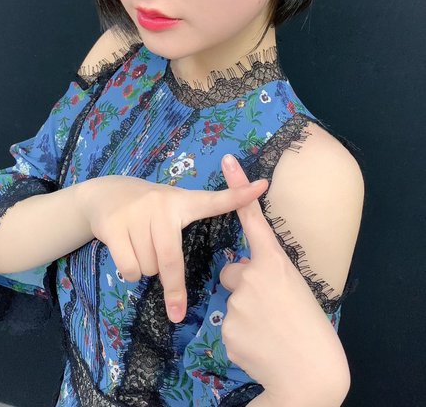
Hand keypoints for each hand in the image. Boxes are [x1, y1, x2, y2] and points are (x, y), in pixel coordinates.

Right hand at [82, 174, 267, 322]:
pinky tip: (126, 250)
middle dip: (171, 287)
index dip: (238, 195)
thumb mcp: (173, 206)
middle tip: (174, 304)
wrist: (105, 194)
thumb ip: (193, 224)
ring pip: (149, 267)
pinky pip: (129, 269)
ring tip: (141, 247)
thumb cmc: (148, 208)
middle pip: (170, 261)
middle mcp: (162, 204)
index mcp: (183, 202)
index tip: (262, 185)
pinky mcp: (114, 225)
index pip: (215, 201)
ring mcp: (136, 213)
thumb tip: (227, 262)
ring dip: (146, 269)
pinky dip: (130, 272)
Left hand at [219, 154, 348, 404]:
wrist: (309, 375)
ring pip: (231, 300)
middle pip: (232, 272)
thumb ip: (268, 274)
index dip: (239, 188)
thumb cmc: (309, 328)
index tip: (227, 160)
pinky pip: (227, 325)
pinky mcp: (226, 328)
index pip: (252, 218)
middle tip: (268, 309)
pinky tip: (259, 345)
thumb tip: (246, 275)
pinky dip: (240, 334)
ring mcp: (237, 302)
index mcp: (275, 263)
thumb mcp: (294, 289)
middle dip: (243, 286)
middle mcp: (252, 276)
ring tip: (268, 330)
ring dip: (244, 313)